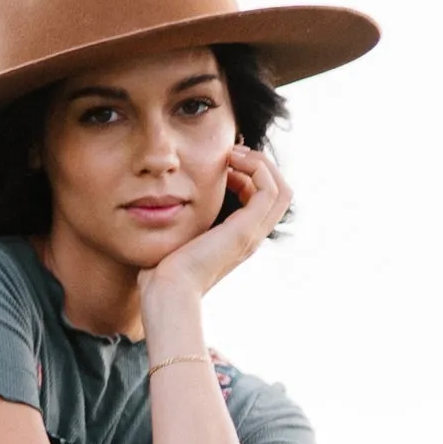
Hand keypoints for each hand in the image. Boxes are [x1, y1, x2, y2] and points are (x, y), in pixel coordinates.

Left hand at [142, 145, 290, 315]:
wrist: (166, 290)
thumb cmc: (163, 270)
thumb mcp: (177, 238)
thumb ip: (185, 220)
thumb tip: (170, 201)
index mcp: (238, 239)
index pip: (262, 200)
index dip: (249, 175)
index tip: (223, 163)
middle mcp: (250, 237)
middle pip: (278, 192)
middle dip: (258, 166)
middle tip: (231, 153)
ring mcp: (251, 234)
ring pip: (280, 188)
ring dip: (259, 163)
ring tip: (232, 154)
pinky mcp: (245, 230)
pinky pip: (269, 189)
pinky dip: (255, 168)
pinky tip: (229, 163)